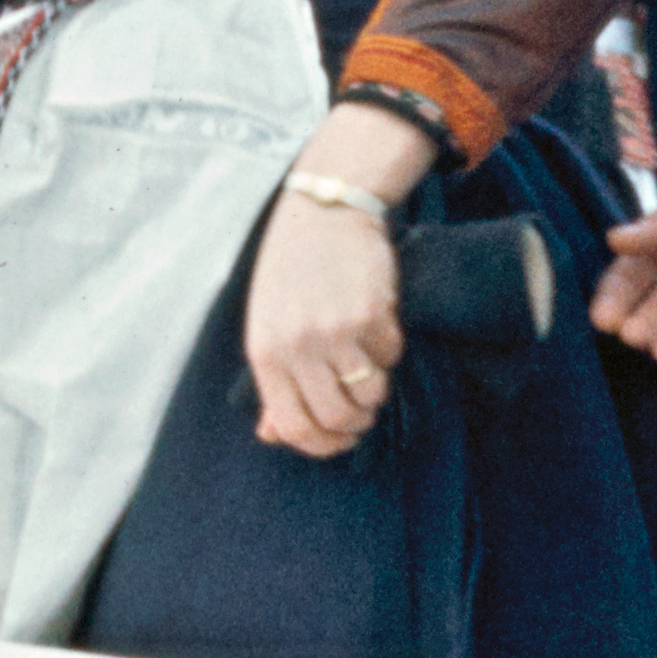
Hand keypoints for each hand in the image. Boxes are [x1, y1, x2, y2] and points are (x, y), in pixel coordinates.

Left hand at [245, 192, 403, 455]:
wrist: (323, 212)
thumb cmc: (290, 272)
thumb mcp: (267, 325)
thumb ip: (272, 382)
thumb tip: (273, 435)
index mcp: (265, 352)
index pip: (292, 426)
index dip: (321, 445)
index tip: (338, 440)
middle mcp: (298, 346)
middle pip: (337, 418)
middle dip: (355, 424)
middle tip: (361, 412)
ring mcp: (336, 331)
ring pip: (370, 394)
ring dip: (374, 389)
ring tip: (365, 363)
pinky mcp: (372, 315)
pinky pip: (391, 357)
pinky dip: (388, 350)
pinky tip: (374, 324)